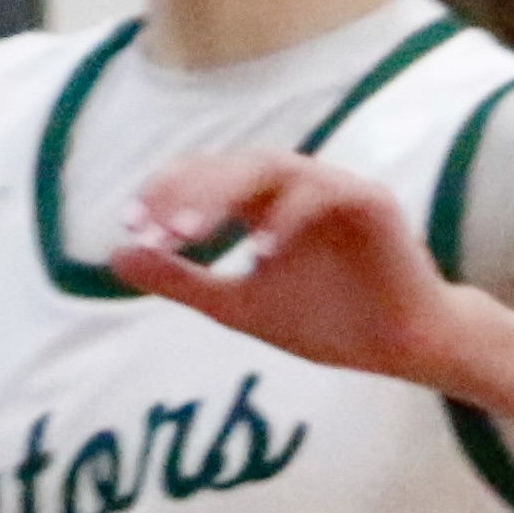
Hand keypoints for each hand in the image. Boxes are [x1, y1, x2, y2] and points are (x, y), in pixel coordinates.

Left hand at [109, 151, 477, 386]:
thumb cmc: (325, 321)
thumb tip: (114, 254)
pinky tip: (258, 252)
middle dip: (187, 191)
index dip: (165, 193)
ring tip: (190, 232)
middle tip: (153, 229)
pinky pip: (325, 192)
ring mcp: (336, 189)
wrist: (400, 347)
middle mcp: (296, 187)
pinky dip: (287, 217)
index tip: (131, 228)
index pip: (205, 177)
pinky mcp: (372, 202)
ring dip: (226, 194)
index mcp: (263, 203)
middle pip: (233, 165)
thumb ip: (179, 279)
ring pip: (275, 166)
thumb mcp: (236, 305)